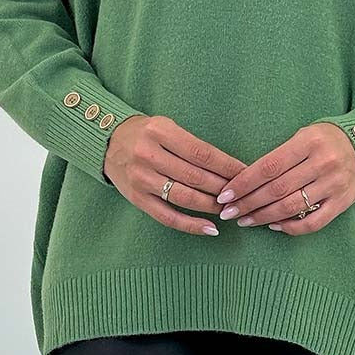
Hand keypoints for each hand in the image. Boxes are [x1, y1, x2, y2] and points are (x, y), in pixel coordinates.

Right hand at [104, 114, 246, 235]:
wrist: (108, 141)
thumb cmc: (146, 133)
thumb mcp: (167, 126)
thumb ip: (193, 145)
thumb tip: (228, 168)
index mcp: (160, 132)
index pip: (202, 153)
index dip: (227, 166)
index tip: (246, 174)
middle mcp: (149, 155)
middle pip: (195, 176)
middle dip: (223, 187)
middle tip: (242, 194)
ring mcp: (141, 179)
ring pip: (184, 197)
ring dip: (211, 205)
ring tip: (229, 208)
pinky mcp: (137, 198)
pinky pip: (167, 216)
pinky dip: (191, 224)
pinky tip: (210, 228)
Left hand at [213, 122, 354, 233]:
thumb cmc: (325, 140)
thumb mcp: (304, 135)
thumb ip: (280, 155)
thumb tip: (246, 180)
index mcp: (309, 142)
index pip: (269, 166)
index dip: (244, 182)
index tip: (225, 194)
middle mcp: (323, 163)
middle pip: (277, 189)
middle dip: (248, 203)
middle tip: (228, 212)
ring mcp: (334, 184)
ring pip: (291, 207)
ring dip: (263, 217)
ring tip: (245, 220)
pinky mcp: (343, 201)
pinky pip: (313, 222)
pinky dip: (291, 227)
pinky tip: (274, 225)